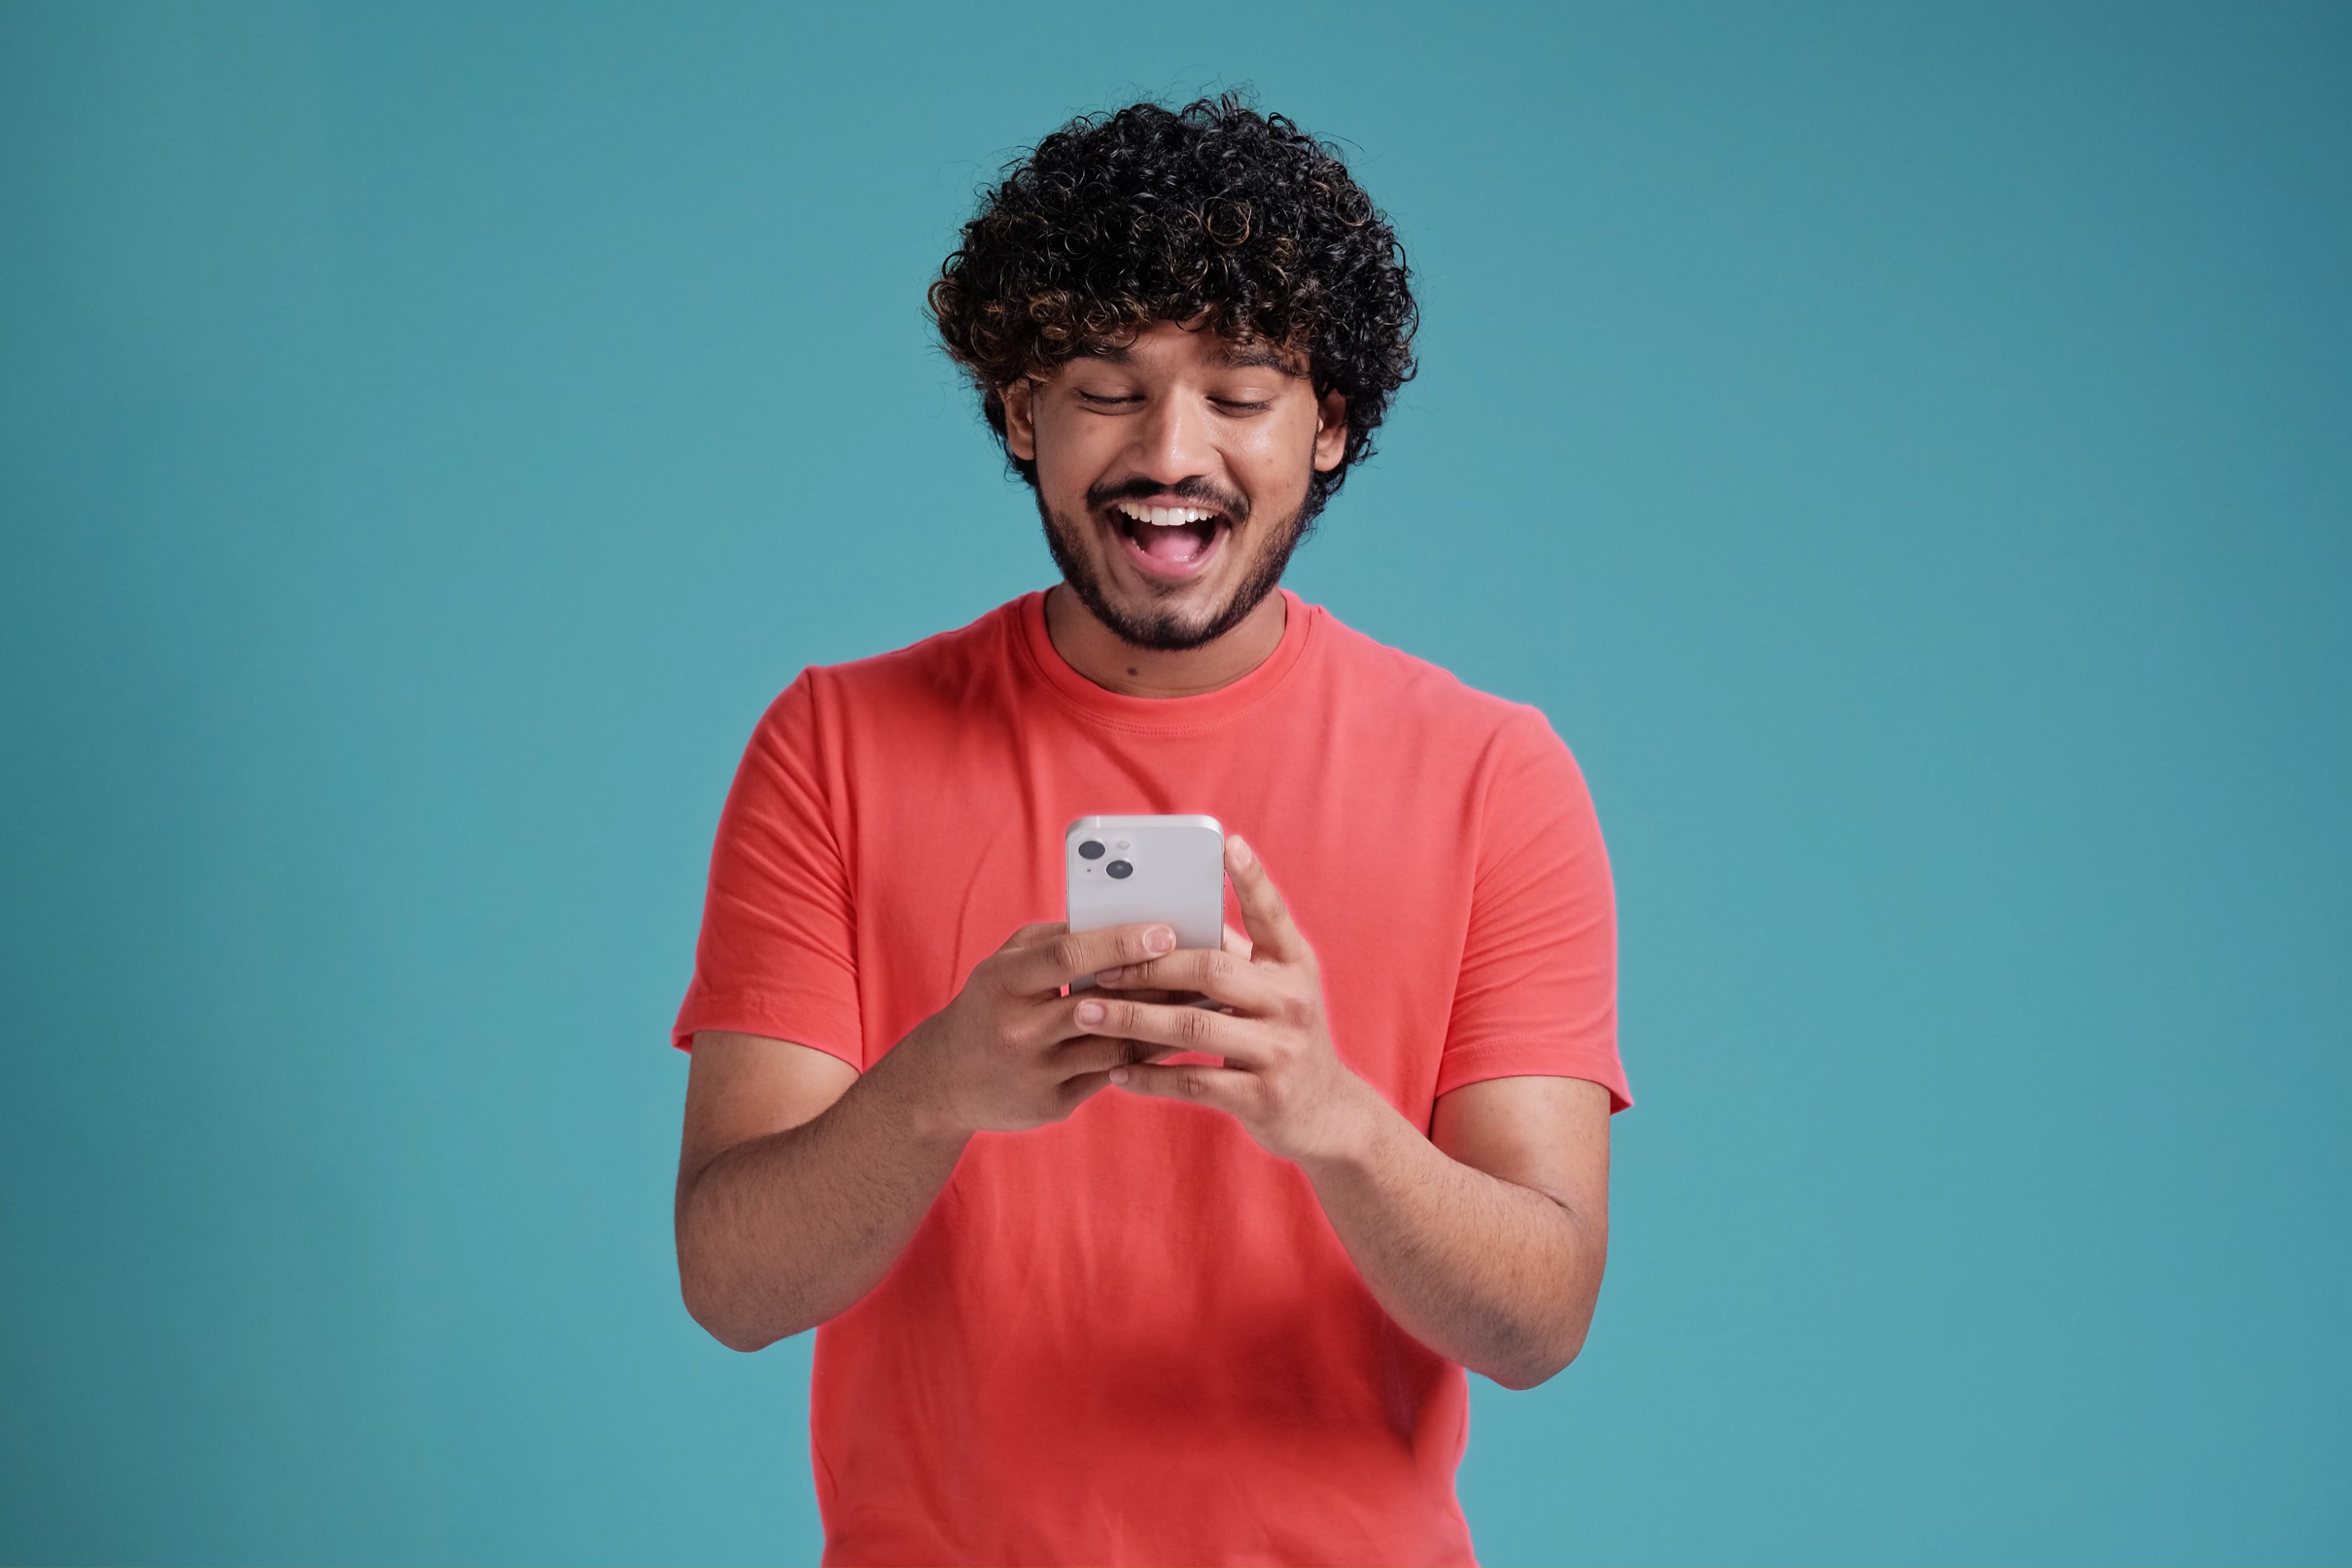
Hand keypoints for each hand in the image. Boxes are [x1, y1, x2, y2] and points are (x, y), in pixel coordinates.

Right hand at [888, 919, 1181, 1139]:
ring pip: (1114, 1045)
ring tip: (1203, 1003)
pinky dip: (1148, 1055)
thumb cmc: (988, 1004)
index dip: (1121, 942)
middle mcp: (1018, 1029)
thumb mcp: (1005, 963)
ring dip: (1164, 1023)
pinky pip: (1113, 1076)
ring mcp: (1036, 1072)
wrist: (943, 1082)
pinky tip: (1177, 1039)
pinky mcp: (1052, 1104)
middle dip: (1157, 984)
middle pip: (1101, 1004)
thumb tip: (1120, 918)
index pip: (1069, 955)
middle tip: (1206, 967)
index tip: (1166, 932)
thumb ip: (1056, 939)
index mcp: (1003, 982)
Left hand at [1088, 835, 1382, 1165]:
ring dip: (1133, 1020)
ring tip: (1087, 1014)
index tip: (1227, 843)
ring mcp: (1280, 1050)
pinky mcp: (1262, 1096)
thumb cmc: (1284, 1037)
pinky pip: (1193, 1082)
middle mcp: (1293, 1001)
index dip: (1252, 878)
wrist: (1326, 1114)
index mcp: (1295, 965)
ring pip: (1194, 1027)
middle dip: (1150, 966)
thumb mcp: (1276, 990)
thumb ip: (1236, 955)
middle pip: (1212, 969)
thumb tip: (1172, 916)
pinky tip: (1115, 1072)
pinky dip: (1149, 1076)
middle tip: (1102, 968)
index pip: (1274, 914)